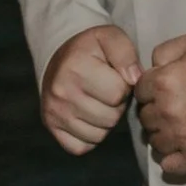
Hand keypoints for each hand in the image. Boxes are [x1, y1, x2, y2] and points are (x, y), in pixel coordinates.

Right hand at [39, 24, 139, 155]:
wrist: (59, 59)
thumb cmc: (90, 50)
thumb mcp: (110, 38)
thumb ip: (126, 54)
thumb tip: (134, 79)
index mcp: (76, 67)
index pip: (119, 93)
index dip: (124, 86)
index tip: (115, 77)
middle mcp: (61, 92)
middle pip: (111, 117)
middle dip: (116, 106)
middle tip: (108, 91)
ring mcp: (54, 112)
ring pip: (99, 135)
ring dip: (105, 121)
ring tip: (99, 102)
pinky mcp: (51, 127)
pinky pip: (82, 147)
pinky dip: (90, 136)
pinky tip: (89, 117)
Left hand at [135, 32, 185, 179]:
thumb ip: (164, 51)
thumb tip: (151, 67)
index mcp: (163, 82)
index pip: (140, 91)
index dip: (152, 90)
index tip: (166, 91)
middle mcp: (167, 111)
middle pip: (146, 118)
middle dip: (157, 112)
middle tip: (177, 108)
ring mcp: (181, 137)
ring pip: (155, 142)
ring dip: (164, 135)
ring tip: (183, 128)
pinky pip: (169, 166)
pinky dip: (173, 159)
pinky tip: (183, 149)